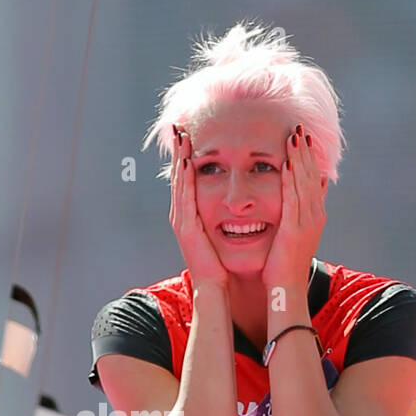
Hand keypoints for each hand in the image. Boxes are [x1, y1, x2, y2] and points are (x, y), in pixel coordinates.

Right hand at [169, 126, 228, 292]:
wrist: (214, 287)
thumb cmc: (220, 263)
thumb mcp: (220, 233)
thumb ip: (223, 216)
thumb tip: (237, 202)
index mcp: (190, 215)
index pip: (187, 179)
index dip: (186, 157)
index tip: (188, 135)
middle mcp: (181, 215)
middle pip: (178, 176)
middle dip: (178, 152)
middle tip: (178, 127)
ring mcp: (181, 222)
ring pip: (179, 183)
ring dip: (179, 159)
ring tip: (180, 137)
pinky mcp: (186, 229)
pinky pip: (185, 199)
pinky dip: (185, 180)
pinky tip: (187, 164)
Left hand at [261, 124, 325, 292]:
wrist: (286, 289)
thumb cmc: (284, 265)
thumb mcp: (296, 235)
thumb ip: (301, 214)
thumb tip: (307, 195)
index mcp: (314, 215)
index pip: (314, 179)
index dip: (310, 158)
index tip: (305, 137)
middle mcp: (315, 215)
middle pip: (312, 175)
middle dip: (306, 151)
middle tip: (300, 126)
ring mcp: (307, 222)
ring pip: (304, 183)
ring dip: (299, 158)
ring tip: (294, 136)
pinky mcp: (294, 230)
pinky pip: (293, 200)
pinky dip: (291, 180)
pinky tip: (287, 164)